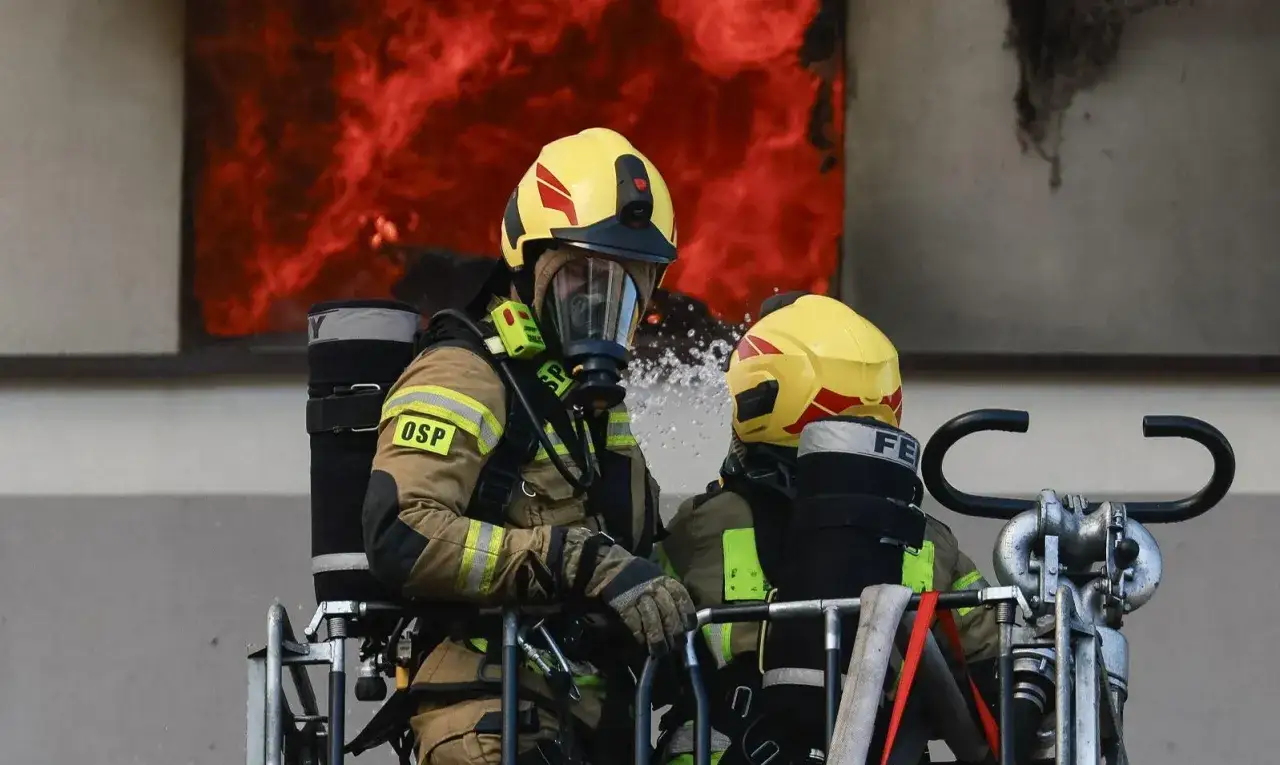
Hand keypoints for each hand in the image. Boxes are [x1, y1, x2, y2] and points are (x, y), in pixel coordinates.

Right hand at [558, 528, 696, 654]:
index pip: (681, 597)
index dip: (687, 614)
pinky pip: (634, 622)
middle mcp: (654, 587)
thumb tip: (680, 612)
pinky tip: (641, 643)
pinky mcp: (623, 603)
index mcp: (664, 579)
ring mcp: (638, 595)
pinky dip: (639, 634)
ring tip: (660, 651)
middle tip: (676, 646)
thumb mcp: (654, 574)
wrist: (607, 565)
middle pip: (669, 613)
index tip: (689, 627)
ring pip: (653, 620)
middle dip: (674, 632)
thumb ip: (667, 589)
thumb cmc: (634, 572)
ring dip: (657, 639)